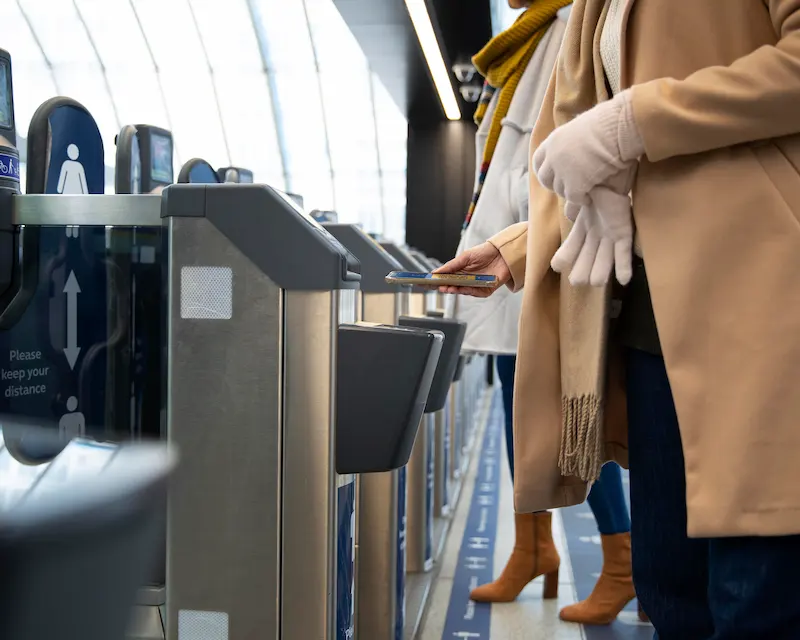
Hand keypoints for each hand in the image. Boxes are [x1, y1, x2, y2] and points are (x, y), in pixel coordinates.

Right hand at [433, 242, 510, 297]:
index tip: (428, 282)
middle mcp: (467, 280)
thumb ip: (451, 266)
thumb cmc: (484, 252)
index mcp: (460, 271)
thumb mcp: (465, 257)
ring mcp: (475, 285)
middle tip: (438, 287)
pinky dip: (468, 291)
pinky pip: (475, 293)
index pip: (446, 278)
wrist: (504, 253)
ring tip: (447, 288)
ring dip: (454, 290)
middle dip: (445, 287)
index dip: (437, 281)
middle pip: (453, 286)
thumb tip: (436, 272)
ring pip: (462, 291)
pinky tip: (461, 288)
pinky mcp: (485, 290)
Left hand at [532, 90, 642, 204]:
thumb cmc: (608, 125)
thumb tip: (571, 149)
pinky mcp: (574, 183)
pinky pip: (573, 198)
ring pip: (559, 190)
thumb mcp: (580, 130)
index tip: (553, 176)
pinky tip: (589, 197)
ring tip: (584, 190)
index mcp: (553, 141)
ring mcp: (562, 170)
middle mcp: (553, 156)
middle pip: (544, 179)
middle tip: (569, 187)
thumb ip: (569, 143)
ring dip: (570, 192)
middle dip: (555, 185)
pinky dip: (581, 200)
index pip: (538, 161)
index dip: (545, 170)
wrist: (617, 128)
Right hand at [551, 186, 632, 286]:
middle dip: (581, 271)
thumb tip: (568, 213)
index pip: (570, 248)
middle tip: (577, 281)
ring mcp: (610, 237)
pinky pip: (623, 253)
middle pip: (586, 259)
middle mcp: (595, 236)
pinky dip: (623, 267)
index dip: (564, 258)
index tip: (558, 266)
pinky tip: (623, 280)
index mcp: (581, 229)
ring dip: (600, 272)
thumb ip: (571, 208)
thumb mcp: (578, 199)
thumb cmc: (595, 187)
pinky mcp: (624, 234)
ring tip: (596, 282)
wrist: (615, 178)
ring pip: (604, 260)